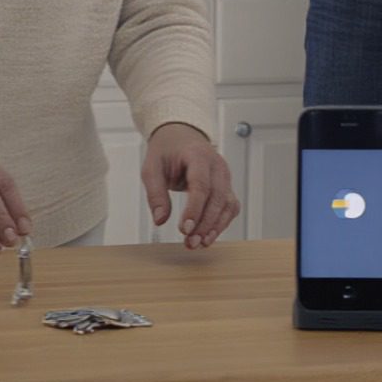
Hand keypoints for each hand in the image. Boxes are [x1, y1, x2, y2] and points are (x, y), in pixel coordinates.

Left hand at [141, 123, 239, 247]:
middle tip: (190, 242)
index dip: (194, 209)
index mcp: (198, 156)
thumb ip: (155, 193)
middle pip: (217, 198)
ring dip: (215, 227)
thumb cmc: (167, 150)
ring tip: (198, 244)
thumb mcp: (151, 168)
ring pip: (227, 205)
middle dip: (204, 224)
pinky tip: (207, 236)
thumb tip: (160, 220)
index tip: (184, 229)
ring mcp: (225, 176)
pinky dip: (221, 224)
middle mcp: (217, 166)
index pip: (201, 185)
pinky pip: (229, 208)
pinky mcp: (226, 187)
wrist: (181, 137)